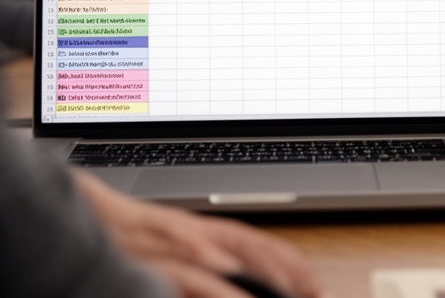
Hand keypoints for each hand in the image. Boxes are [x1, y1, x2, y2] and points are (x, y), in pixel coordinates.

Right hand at [74, 171, 328, 297]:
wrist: (72, 211)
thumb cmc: (116, 238)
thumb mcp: (163, 257)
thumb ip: (194, 272)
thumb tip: (225, 280)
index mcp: (197, 234)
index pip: (253, 244)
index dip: (286, 262)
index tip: (314, 283)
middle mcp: (190, 232)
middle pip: (249, 245)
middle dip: (287, 268)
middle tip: (315, 289)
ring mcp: (170, 236)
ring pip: (224, 250)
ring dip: (259, 268)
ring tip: (290, 287)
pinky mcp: (145, 242)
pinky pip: (182, 254)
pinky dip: (206, 261)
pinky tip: (225, 273)